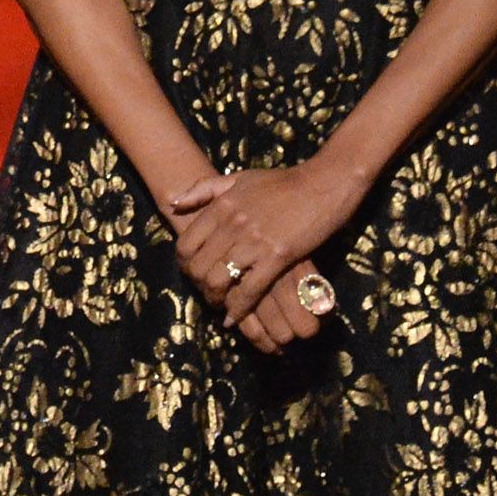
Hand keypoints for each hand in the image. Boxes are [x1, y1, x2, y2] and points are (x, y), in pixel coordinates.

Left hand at [166, 161, 363, 340]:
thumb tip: (172, 204)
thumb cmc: (282, 182)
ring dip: (216, 298)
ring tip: (219, 305)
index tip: (191, 273)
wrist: (324, 184)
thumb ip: (204, 190)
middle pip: (198, 266)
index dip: (184, 265)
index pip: (186, 243)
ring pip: (219, 280)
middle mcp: (232, 224)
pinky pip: (249, 290)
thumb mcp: (238, 178)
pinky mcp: (277, 256)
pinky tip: (235, 317)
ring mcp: (254, 241)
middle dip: (197, 285)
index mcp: (221, 206)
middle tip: (205, 293)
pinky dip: (239, 308)